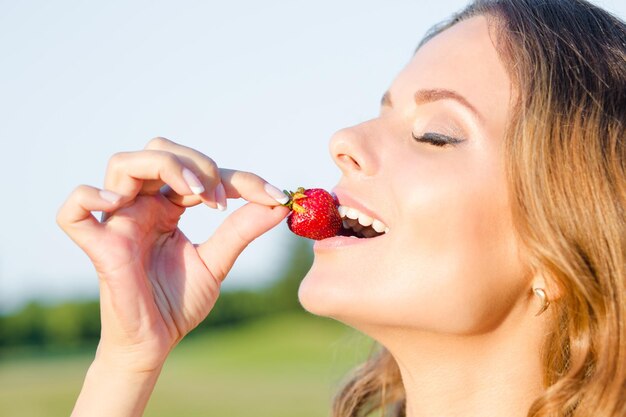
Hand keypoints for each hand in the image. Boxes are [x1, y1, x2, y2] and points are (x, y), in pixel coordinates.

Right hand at [57, 137, 288, 372]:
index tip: (274, 195)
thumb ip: (242, 230)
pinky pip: (73, 211)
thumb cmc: (178, 302)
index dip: (239, 177)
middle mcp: (141, 206)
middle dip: (197, 163)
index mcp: (167, 207)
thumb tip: (279, 204)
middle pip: (160, 150)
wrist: (155, 344)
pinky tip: (122, 203)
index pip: (198, 171)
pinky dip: (89, 196)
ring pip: (123, 163)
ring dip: (165, 167)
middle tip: (220, 200)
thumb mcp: (217, 260)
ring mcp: (118, 222)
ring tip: (196, 195)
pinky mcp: (99, 247)